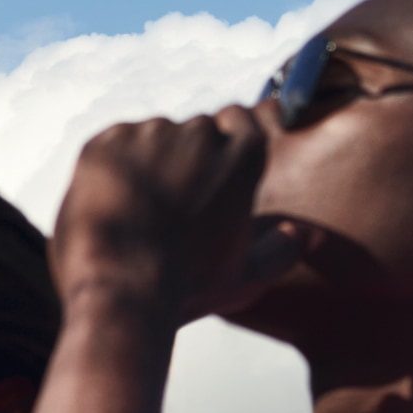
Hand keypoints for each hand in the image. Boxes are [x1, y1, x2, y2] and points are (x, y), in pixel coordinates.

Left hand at [50, 104, 306, 321]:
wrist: (124, 291)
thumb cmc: (188, 289)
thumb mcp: (245, 277)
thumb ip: (280, 251)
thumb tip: (305, 235)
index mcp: (245, 153)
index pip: (235, 121)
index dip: (215, 147)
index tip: (199, 173)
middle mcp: (202, 133)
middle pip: (188, 132)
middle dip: (177, 160)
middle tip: (159, 207)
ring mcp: (152, 133)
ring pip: (147, 138)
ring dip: (141, 163)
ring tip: (131, 213)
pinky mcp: (107, 142)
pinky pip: (109, 145)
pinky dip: (107, 168)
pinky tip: (108, 206)